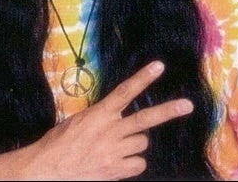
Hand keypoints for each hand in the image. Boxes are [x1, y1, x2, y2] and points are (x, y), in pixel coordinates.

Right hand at [20, 61, 193, 180]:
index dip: (143, 78)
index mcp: (99, 114)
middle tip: (188, 105)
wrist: (49, 169)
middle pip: (145, 119)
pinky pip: (138, 163)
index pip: (125, 91)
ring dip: (134, 143)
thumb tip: (116, 117)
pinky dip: (132, 162)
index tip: (159, 66)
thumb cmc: (59, 142)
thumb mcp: (78, 121)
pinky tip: (117, 161)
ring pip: (142, 143)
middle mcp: (111, 130)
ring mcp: (115, 151)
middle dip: (168, 111)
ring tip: (116, 146)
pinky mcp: (117, 171)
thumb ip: (101, 117)